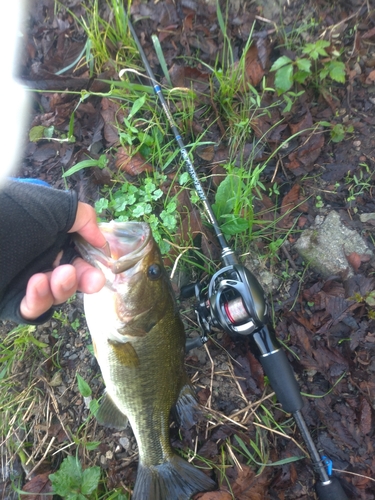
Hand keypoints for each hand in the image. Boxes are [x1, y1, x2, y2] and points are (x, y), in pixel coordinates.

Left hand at [20, 202, 105, 320]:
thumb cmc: (12, 211)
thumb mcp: (53, 204)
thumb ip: (83, 217)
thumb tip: (101, 240)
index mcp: (50, 237)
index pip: (80, 254)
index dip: (94, 261)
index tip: (105, 265)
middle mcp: (39, 259)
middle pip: (72, 278)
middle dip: (85, 279)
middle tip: (94, 280)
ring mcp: (23, 281)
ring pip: (55, 295)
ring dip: (63, 288)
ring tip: (59, 275)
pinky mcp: (9, 301)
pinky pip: (30, 309)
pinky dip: (38, 300)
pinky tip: (37, 284)